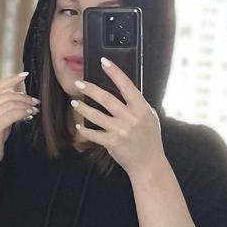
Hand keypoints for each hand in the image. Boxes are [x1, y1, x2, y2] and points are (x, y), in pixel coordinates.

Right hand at [0, 71, 38, 165]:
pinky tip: (30, 114)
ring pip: (11, 103)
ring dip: (26, 105)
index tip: (25, 75)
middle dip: (24, 96)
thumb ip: (4, 105)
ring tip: (35, 109)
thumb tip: (22, 95)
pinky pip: (12, 114)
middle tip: (35, 101)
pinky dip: (23, 112)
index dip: (12, 79)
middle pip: (8, 94)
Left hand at [71, 58, 165, 176]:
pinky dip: (84, 130)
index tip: (104, 62)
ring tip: (74, 103)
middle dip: (90, 89)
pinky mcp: (111, 142)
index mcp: (142, 108)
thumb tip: (125, 91)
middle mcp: (130, 118)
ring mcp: (120, 130)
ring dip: (82, 108)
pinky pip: (93, 134)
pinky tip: (79, 126)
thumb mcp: (151, 117)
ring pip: (95, 115)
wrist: (148, 163)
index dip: (114, 72)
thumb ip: (138, 105)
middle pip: (106, 98)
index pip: (126, 85)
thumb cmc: (150, 140)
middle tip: (79, 83)